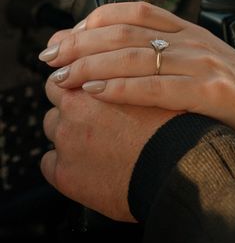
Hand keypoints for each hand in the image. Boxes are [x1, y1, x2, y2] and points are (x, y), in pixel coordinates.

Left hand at [39, 2, 234, 163]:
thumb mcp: (206, 62)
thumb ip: (172, 54)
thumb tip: (128, 59)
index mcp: (191, 30)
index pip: (135, 9)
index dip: (95, 19)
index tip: (67, 35)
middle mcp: (193, 41)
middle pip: (126, 30)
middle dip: (81, 42)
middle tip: (51, 55)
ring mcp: (203, 63)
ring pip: (135, 55)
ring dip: (91, 65)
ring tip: (63, 76)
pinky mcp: (211, 91)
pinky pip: (156, 86)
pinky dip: (121, 87)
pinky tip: (97, 91)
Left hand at [41, 79, 176, 220]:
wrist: (177, 166)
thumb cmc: (175, 125)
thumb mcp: (156, 81)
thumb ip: (133, 70)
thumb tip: (126, 68)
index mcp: (93, 81)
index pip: (70, 68)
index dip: (82, 77)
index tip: (91, 85)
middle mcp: (74, 108)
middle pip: (56, 95)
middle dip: (70, 101)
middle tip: (95, 114)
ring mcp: (66, 141)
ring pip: (53, 128)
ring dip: (68, 132)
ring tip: (97, 141)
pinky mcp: (63, 174)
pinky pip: (49, 164)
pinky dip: (64, 164)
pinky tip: (89, 165)